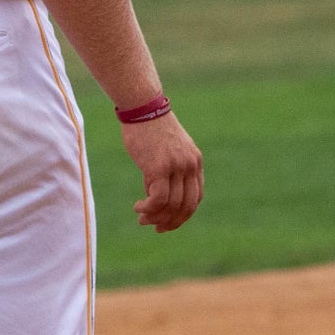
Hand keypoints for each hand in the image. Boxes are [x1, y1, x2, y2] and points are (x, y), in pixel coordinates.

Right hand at [119, 112, 202, 231]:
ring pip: (171, 205)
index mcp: (195, 161)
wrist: (142, 107)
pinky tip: (138, 207)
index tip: (168, 223)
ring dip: (155, 217)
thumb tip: (158, 198)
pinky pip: (158, 199)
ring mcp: (176, 166)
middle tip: (155, 227)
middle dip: (171, 222)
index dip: (183, 215)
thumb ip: (170, 170)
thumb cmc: (150, 127)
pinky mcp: (159, 167)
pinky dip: (148, 208)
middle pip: (186, 206)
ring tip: (142, 217)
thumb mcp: (168, 149)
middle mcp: (189, 165)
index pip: (196, 198)